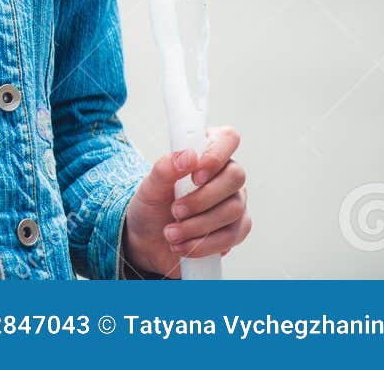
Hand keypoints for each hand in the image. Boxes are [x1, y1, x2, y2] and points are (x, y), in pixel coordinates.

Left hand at [122, 125, 250, 276]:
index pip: (227, 138)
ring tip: (171, 233)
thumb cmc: (151, 207)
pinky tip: (183, 245)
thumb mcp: (148, 187)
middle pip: (235, 177)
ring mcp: (234, 202)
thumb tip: (188, 156)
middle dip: (202, 198)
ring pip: (234, 209)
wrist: (148, 242)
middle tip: (175, 210)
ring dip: (199, 225)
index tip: (194, 175)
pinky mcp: (236, 229)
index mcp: (205, 153)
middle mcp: (225, 175)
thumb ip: (165, 168)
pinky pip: (233, 235)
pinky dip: (205, 243)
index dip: (216, 155)